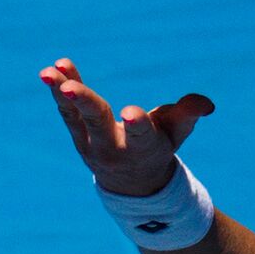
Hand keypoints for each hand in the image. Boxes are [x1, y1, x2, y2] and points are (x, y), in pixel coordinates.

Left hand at [39, 57, 214, 196]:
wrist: (131, 183)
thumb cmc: (159, 148)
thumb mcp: (177, 135)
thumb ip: (188, 116)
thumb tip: (206, 103)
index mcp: (144, 149)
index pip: (140, 136)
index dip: (137, 124)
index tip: (131, 113)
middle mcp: (113, 149)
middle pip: (97, 122)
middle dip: (84, 103)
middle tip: (69, 88)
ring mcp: (91, 143)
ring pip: (74, 117)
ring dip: (61, 93)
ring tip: (48, 72)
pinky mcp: (78, 135)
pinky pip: (67, 112)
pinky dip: (58, 90)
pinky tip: (52, 70)